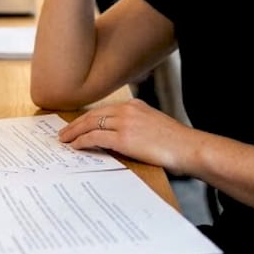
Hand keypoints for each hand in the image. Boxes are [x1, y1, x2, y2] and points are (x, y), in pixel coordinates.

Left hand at [58, 99, 198, 174]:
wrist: (189, 148)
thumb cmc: (177, 143)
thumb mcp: (155, 126)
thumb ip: (137, 126)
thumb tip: (121, 137)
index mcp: (136, 105)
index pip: (104, 110)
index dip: (87, 118)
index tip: (78, 124)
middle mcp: (128, 110)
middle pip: (93, 114)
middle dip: (76, 124)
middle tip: (63, 133)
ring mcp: (125, 122)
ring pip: (90, 124)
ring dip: (74, 133)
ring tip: (65, 140)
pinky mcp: (124, 138)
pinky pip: (95, 137)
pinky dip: (82, 141)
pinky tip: (75, 146)